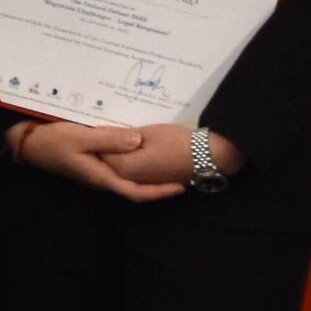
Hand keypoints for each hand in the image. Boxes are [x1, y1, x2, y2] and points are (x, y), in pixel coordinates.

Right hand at [7, 119, 186, 201]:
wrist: (25, 143)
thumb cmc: (52, 141)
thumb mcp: (80, 137)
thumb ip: (109, 139)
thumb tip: (139, 141)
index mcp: (101, 177)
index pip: (137, 193)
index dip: (160, 192)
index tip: (181, 187)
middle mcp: (101, 179)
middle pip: (135, 188)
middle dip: (158, 185)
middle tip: (181, 174)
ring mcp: (95, 172)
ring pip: (127, 178)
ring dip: (146, 175)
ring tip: (165, 164)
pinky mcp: (90, 164)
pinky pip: (118, 168)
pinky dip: (132, 163)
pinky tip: (137, 151)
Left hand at [98, 123, 245, 187]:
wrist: (212, 156)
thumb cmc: (178, 141)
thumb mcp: (146, 133)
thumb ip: (120, 136)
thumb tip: (99, 132)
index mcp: (126, 168)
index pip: (101, 153)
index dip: (98, 139)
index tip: (98, 126)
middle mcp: (133, 180)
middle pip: (110, 162)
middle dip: (106, 148)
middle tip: (107, 129)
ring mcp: (146, 183)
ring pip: (123, 168)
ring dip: (119, 155)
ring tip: (120, 136)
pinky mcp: (156, 182)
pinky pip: (136, 172)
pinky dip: (131, 161)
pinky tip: (134, 148)